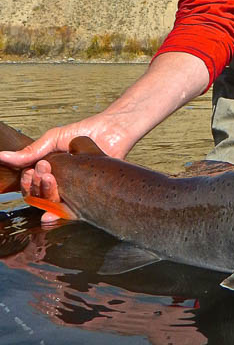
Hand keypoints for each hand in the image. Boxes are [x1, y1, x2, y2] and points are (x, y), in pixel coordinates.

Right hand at [0, 116, 134, 222]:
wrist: (111, 130)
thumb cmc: (83, 132)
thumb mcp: (53, 139)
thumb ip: (31, 151)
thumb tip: (1, 156)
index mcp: (49, 173)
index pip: (29, 186)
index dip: (26, 182)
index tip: (31, 170)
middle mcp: (60, 185)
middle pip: (38, 197)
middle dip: (36, 186)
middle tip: (44, 170)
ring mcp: (73, 193)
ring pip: (51, 205)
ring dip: (46, 195)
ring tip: (52, 177)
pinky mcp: (87, 199)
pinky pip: (70, 212)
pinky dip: (58, 215)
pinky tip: (51, 214)